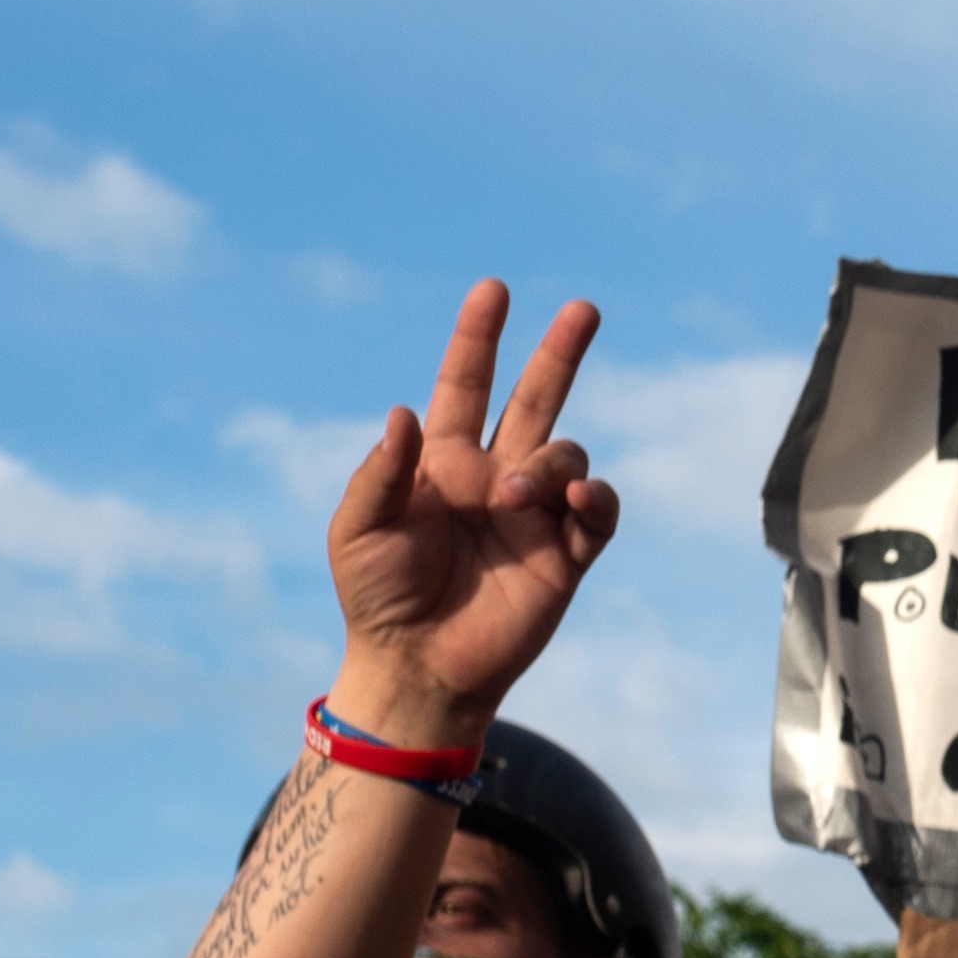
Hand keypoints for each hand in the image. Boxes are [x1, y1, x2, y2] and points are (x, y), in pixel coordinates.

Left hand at [323, 280, 617, 748]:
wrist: (417, 665)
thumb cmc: (377, 596)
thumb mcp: (357, 529)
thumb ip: (381, 473)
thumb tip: (406, 413)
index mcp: (442, 463)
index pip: (465, 385)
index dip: (479, 339)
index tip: (494, 291)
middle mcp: (494, 478)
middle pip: (537, 399)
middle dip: (560, 352)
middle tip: (584, 309)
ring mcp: (534, 515)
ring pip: (567, 456)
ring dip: (549, 465)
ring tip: (516, 499)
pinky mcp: (567, 555)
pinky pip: (599, 510)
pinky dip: (594, 498)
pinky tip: (572, 504)